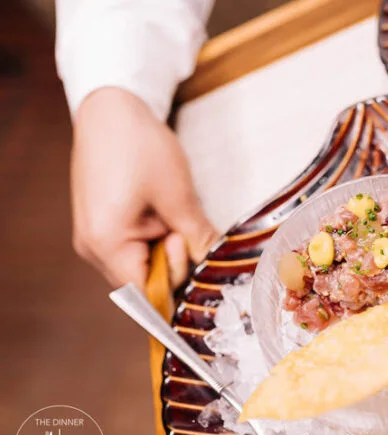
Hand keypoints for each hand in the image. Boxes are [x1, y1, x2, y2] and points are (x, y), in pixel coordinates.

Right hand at [70, 87, 217, 287]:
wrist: (111, 109)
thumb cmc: (139, 146)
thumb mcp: (178, 195)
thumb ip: (197, 237)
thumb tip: (216, 263)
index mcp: (105, 243)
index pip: (144, 293)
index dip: (175, 280)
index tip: (192, 250)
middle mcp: (92, 247)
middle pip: (142, 282)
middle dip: (173, 263)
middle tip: (183, 227)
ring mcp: (94, 237)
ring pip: (141, 266)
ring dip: (165, 251)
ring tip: (173, 216)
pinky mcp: (102, 225)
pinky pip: (134, 249)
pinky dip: (155, 240)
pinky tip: (165, 216)